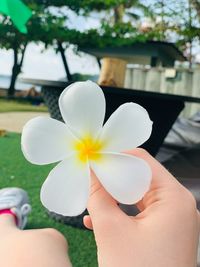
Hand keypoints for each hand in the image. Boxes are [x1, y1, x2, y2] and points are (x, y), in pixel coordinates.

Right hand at [84, 149, 199, 266]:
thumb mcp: (112, 231)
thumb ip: (98, 196)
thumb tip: (90, 172)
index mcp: (174, 199)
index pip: (143, 162)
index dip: (116, 157)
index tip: (95, 158)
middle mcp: (177, 206)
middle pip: (141, 178)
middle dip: (113, 178)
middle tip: (90, 175)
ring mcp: (172, 220)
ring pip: (138, 196)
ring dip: (114, 196)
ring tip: (91, 194)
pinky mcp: (164, 233)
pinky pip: (140, 213)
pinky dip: (120, 212)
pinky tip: (98, 218)